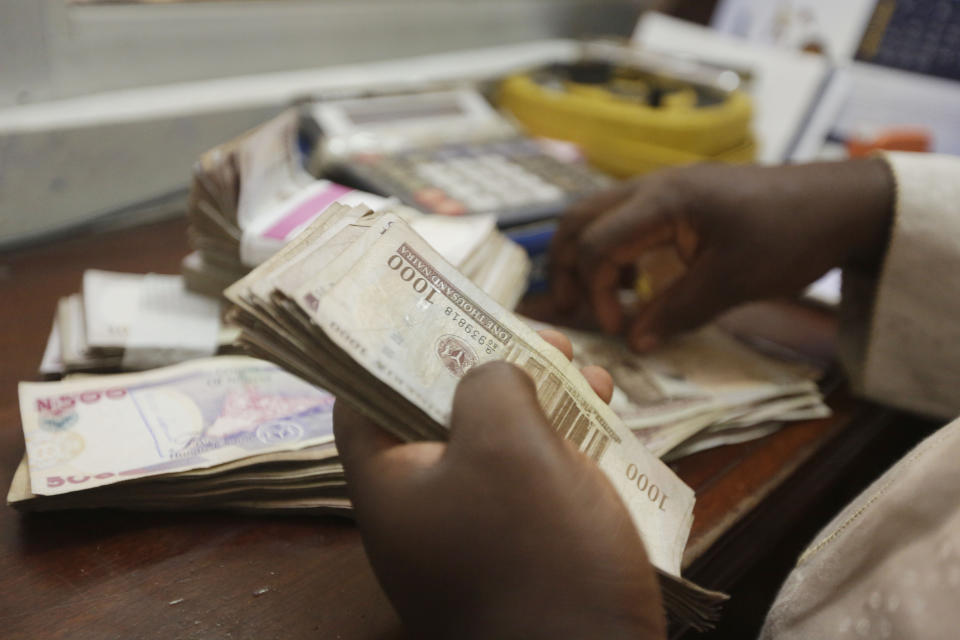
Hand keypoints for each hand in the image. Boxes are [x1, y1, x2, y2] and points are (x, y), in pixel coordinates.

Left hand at [333, 331, 664, 639]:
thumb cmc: (537, 554)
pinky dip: (564, 443)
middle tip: (538, 339)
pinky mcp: (525, 554)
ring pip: (498, 445)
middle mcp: (423, 511)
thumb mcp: (508, 444)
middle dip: (493, 368)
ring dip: (541, 400)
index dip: (396, 349)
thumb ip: (490, 384)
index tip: (442, 314)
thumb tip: (492, 378)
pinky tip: (604, 417)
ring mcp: (476, 536)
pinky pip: (534, 482)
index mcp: (390, 485)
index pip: (362, 400)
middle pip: (441, 415)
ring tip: (586, 370)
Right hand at [551, 159, 893, 350]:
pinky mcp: (678, 199)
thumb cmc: (790, 237)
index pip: (595, 245)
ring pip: (597, 216)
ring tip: (594, 298)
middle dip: (566, 266)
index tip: (618, 328)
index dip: (596, 292)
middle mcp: (652, 187)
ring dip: (586, 256)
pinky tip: (633, 281)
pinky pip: (625, 220)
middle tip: (570, 309)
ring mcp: (664, 189)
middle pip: (579, 219)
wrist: (841, 203)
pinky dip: (613, 250)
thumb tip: (634, 344)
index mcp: (662, 201)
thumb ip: (676, 312)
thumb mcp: (732, 283)